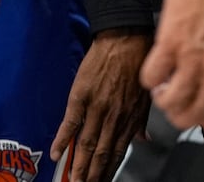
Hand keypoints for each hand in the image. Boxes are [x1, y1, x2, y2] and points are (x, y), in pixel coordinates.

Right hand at [51, 30, 150, 181]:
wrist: (126, 37)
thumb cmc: (137, 62)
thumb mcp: (146, 94)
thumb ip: (141, 120)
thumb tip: (144, 139)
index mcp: (130, 118)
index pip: (118, 153)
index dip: (109, 171)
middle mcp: (114, 117)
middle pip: (101, 154)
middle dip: (92, 175)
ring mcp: (97, 107)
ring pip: (86, 144)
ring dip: (79, 166)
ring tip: (73, 181)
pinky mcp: (81, 94)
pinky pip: (70, 122)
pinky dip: (62, 140)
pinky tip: (56, 154)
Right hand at [140, 0, 203, 131]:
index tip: (203, 111)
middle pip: (196, 115)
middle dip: (184, 114)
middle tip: (178, 102)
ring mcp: (195, 57)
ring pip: (171, 102)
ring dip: (164, 99)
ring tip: (162, 88)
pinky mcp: (171, 38)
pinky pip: (152, 74)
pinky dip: (150, 77)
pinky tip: (154, 68)